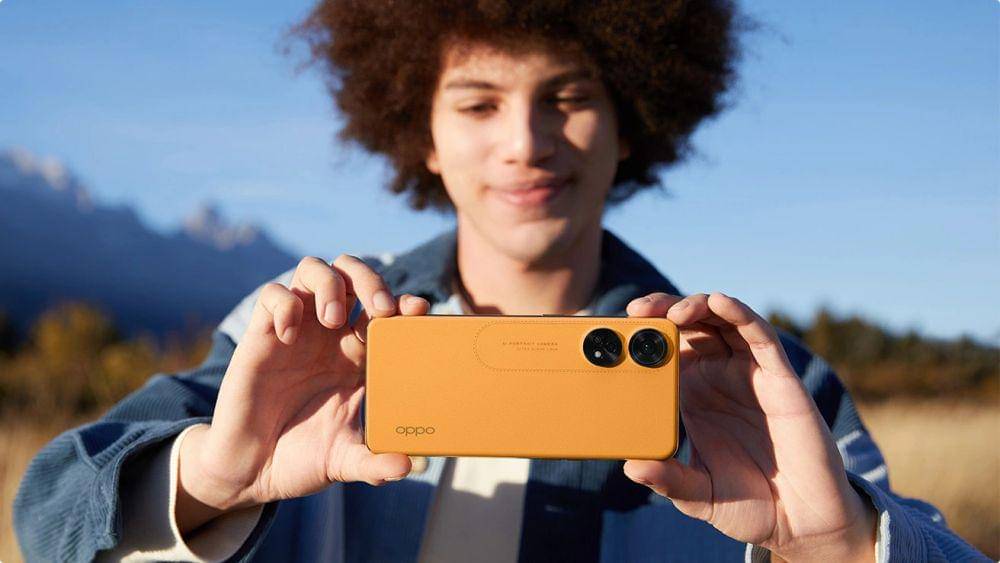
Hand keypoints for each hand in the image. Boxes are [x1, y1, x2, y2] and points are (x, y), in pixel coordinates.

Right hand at [176, 255, 427, 531]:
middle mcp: (329, 336)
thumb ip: (374, 464)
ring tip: (332, 318)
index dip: (404, 303)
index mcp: (358, 356)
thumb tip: (406, 467)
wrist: (251, 471)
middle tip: (380, 308)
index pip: (387, 310)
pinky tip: (288, 335)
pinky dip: (284, 304)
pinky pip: (273, 295)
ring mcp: (296, 330)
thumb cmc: (302, 458)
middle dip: (371, 279)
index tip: (417, 310)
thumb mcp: (344, 462)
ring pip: (314, 269)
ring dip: (330, 282)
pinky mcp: (261, 335)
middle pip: (353, 274)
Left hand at [624, 292, 875, 561]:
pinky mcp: (780, 377)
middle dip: (661, 311)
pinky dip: (739, 313)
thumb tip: (632, 467)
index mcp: (692, 396)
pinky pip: (760, 336)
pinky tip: (719, 303)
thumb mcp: (697, 494)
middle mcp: (718, 378)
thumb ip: (668, 480)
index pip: (664, 351)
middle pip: (689, 326)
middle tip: (636, 311)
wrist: (800, 522)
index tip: (616, 331)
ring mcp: (748, 374)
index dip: (642, 335)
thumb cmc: (748, 504)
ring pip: (721, 322)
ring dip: (696, 305)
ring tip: (672, 310)